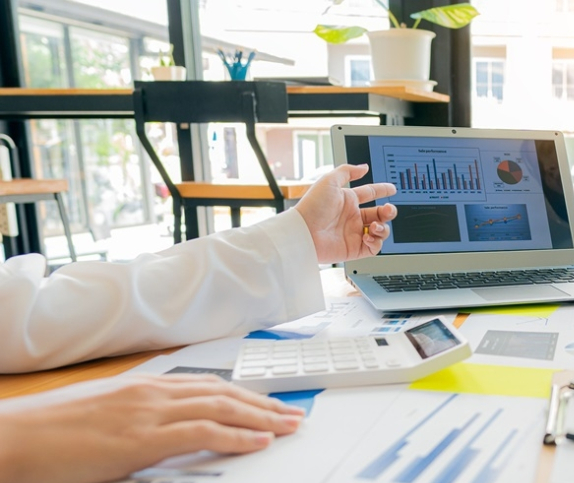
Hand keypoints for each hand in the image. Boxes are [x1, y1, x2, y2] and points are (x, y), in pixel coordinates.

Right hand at [0, 374, 304, 482]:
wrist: (15, 437)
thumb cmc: (54, 430)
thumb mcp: (107, 415)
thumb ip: (141, 417)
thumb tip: (167, 430)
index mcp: (146, 386)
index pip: (210, 387)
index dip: (244, 395)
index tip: (268, 404)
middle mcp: (154, 392)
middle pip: (224, 394)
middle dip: (263, 404)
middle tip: (293, 414)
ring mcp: (149, 412)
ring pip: (221, 408)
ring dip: (261, 417)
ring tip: (288, 425)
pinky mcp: (141, 438)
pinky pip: (201, 432)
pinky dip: (235, 435)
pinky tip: (258, 441)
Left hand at [295, 164, 397, 263]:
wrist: (304, 232)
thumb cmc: (312, 207)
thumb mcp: (329, 181)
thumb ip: (347, 171)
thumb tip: (364, 167)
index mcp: (348, 200)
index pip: (369, 193)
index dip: (382, 190)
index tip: (392, 189)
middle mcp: (352, 217)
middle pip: (379, 214)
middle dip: (388, 211)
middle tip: (387, 210)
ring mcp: (354, 233)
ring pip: (380, 231)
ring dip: (383, 228)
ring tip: (374, 226)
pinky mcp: (354, 249)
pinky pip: (373, 248)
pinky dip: (376, 242)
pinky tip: (368, 236)